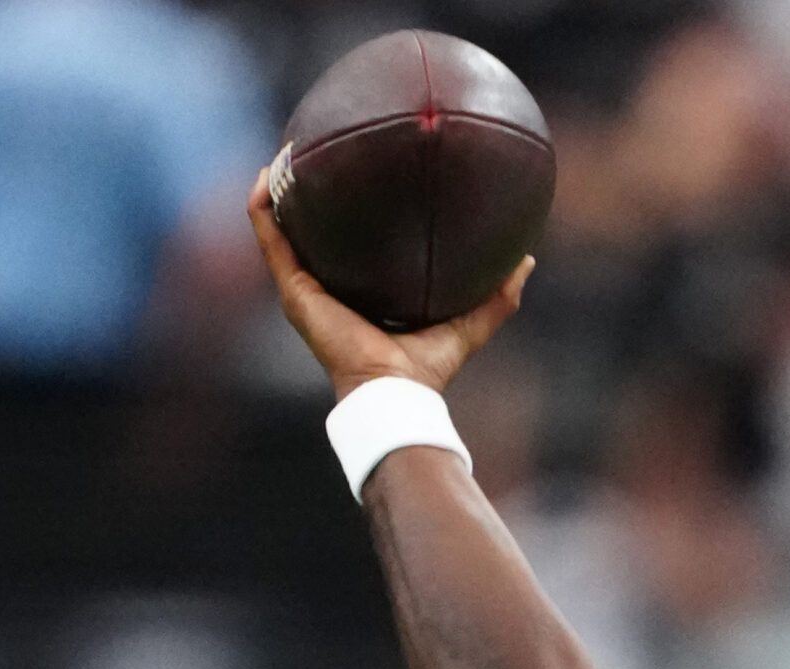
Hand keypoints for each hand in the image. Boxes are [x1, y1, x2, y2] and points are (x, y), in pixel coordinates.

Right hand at [247, 169, 531, 399]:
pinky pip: (270, 239)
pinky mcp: (294, 291)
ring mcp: (304, 290)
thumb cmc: (427, 368)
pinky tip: (266, 176)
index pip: (347, 251)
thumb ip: (498, 295)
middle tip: (315, 157)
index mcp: (359, 296)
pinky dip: (263, 209)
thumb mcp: (469, 323)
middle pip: (309, 236)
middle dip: (307, 199)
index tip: (356, 179)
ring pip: (279, 232)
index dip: (348, 218)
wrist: (395, 391)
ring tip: (281, 156)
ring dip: (276, 194)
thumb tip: (526, 260)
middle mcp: (326, 290)